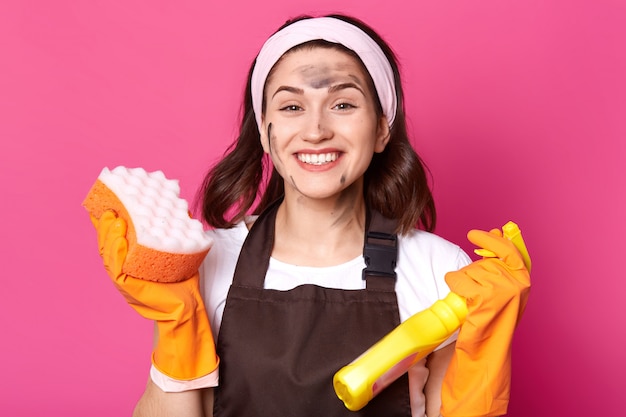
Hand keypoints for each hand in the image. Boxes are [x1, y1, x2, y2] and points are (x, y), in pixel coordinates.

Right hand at [92, 210, 218, 379]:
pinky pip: (117, 271)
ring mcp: (125, 279)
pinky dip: (116, 255)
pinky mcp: (130, 289)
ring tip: (115, 219)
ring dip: (109, 236)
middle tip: (110, 208)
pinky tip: (120, 241)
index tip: (107, 202)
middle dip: (105, 225)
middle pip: (106, 244)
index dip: (107, 221)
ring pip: (108, 256)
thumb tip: (179, 204)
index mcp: (131, 258)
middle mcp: (123, 268)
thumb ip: (173, 229)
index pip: (114, 237)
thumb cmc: (181, 278)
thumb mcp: (176, 249)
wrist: (187, 306)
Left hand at [440, 228, 530, 416]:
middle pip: (484, 262)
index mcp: (524, 279)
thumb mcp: (504, 288)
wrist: (487, 349)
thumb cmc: (493, 319)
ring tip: (472, 302)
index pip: (510, 250)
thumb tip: (498, 231)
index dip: (493, 241)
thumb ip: (501, 263)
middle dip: (473, 273)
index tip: (475, 234)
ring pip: (470, 271)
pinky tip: (462, 299)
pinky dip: (455, 285)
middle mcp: (518, 283)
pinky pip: (460, 279)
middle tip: (474, 292)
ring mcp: (503, 289)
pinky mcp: (485, 296)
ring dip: (464, 283)